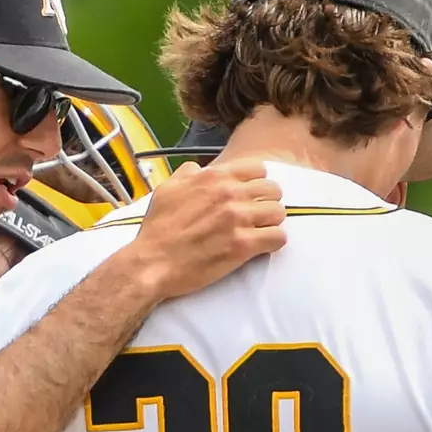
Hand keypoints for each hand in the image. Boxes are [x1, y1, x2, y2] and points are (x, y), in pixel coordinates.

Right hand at [128, 159, 285, 299]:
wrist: (152, 263)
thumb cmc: (157, 229)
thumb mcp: (166, 189)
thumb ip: (187, 174)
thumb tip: (198, 169)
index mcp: (214, 177)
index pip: (258, 169)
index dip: (256, 183)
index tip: (249, 196)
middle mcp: (230, 194)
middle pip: (273, 190)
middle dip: (266, 202)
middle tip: (255, 217)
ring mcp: (238, 220)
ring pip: (279, 212)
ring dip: (271, 222)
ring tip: (259, 232)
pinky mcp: (243, 246)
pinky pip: (278, 237)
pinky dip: (272, 243)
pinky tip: (260, 247)